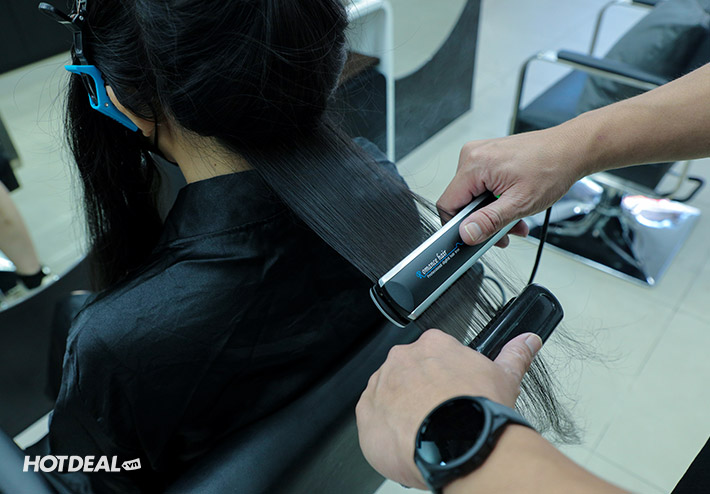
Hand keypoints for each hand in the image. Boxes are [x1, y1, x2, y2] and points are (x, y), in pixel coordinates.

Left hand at [355, 329, 542, 488]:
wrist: (456, 444)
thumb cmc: (477, 412)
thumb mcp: (504, 377)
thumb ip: (514, 355)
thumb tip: (527, 341)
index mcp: (433, 345)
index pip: (433, 356)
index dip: (443, 379)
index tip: (451, 394)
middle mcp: (403, 359)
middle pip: (409, 375)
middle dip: (422, 394)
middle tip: (441, 416)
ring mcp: (382, 384)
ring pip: (390, 396)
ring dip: (403, 411)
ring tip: (427, 432)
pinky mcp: (366, 412)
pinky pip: (373, 419)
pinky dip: (387, 430)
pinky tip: (408, 440)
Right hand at [437, 127, 586, 245]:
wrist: (571, 150)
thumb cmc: (552, 167)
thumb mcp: (520, 203)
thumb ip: (489, 221)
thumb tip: (467, 233)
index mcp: (474, 164)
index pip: (447, 204)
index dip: (458, 226)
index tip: (474, 238)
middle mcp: (473, 155)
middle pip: (462, 201)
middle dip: (483, 221)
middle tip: (503, 232)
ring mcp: (481, 154)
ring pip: (474, 196)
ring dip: (492, 213)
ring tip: (515, 220)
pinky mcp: (489, 157)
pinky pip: (482, 185)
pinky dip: (496, 200)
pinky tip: (513, 206)